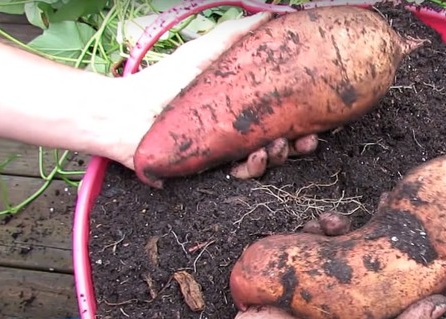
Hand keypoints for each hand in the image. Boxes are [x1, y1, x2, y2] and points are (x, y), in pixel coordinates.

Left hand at [115, 12, 317, 178]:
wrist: (127, 115)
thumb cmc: (163, 82)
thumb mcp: (203, 53)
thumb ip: (234, 36)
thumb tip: (270, 14)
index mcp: (245, 102)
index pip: (284, 111)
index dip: (305, 115)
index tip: (319, 116)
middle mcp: (242, 127)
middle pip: (285, 138)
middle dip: (300, 142)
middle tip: (305, 139)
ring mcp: (230, 150)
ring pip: (269, 159)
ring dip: (279, 156)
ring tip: (273, 147)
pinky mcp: (217, 169)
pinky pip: (245, 175)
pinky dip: (253, 169)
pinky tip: (250, 160)